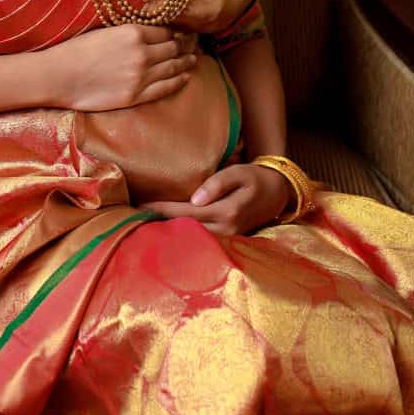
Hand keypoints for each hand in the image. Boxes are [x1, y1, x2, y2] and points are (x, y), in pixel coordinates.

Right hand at [50, 24, 197, 111]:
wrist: (59, 75)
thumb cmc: (76, 50)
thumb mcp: (105, 30)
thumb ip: (129, 32)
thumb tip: (147, 32)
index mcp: (133, 33)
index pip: (165, 31)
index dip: (176, 31)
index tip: (183, 32)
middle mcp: (142, 54)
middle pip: (173, 48)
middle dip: (186, 45)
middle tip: (195, 44)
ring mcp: (140, 77)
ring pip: (173, 67)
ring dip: (186, 62)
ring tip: (194, 59)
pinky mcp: (135, 96)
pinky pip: (165, 88)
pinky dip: (178, 81)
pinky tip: (185, 77)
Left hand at [140, 162, 290, 234]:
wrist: (279, 193)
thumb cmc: (255, 178)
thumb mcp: (239, 172)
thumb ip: (217, 183)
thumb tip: (195, 199)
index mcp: (226, 213)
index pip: (185, 213)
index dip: (162, 208)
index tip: (141, 204)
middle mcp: (226, 231)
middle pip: (185, 230)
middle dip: (160, 224)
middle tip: (134, 217)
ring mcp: (228, 240)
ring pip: (192, 239)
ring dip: (169, 233)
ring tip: (145, 225)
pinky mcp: (229, 242)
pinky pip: (202, 241)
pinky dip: (183, 236)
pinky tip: (167, 231)